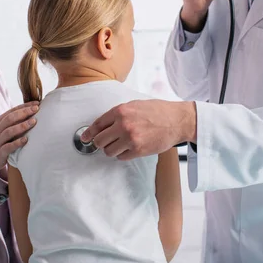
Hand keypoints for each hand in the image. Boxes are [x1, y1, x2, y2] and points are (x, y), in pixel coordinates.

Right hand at [0, 101, 38, 171]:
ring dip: (22, 126)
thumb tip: (34, 111)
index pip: (12, 111)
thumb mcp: (6, 129)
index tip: (37, 104)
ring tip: (33, 122)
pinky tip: (26, 140)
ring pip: (9, 131)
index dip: (24, 106)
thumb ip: (16, 121)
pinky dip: (17, 143)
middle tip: (36, 110)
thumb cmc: (3, 140)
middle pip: (10, 118)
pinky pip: (8, 147)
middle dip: (24, 113)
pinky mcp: (0, 152)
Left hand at [80, 100, 196, 160]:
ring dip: (112, 149)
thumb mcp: (134, 105)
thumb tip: (101, 126)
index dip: (89, 133)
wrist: (176, 120)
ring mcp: (130, 138)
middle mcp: (123, 125)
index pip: (97, 125)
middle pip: (100, 141)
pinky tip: (130, 148)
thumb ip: (118, 114)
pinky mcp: (138, 150)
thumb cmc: (157, 111)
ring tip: (121, 144)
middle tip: (106, 142)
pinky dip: (123, 154)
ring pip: (109, 151)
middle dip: (101, 143)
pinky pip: (121, 157)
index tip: (85, 138)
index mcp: (120, 111)